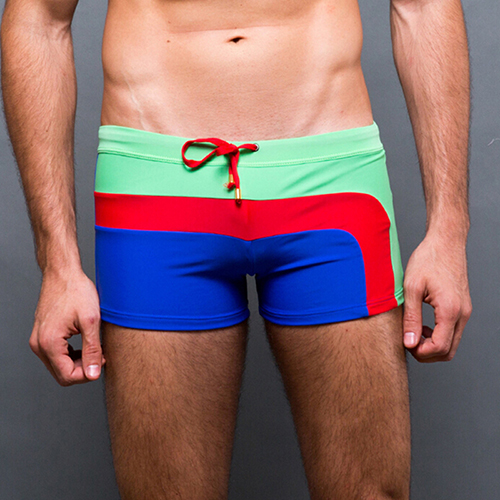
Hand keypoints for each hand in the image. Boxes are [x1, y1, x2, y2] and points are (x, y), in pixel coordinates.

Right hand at [29, 268, 104, 384]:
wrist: (63, 273)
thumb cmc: (76, 291)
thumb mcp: (91, 321)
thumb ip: (92, 349)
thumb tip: (93, 373)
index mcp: (49, 343)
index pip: (67, 376)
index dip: (88, 373)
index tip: (103, 360)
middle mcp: (39, 345)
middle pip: (62, 374)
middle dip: (83, 369)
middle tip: (100, 355)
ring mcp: (39, 340)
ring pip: (59, 366)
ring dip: (78, 362)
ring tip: (95, 348)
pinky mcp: (43, 335)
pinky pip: (57, 355)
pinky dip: (72, 355)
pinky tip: (86, 344)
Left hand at [402, 234, 471, 361]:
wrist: (445, 242)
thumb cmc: (428, 259)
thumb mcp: (412, 288)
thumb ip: (411, 318)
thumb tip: (410, 342)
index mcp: (450, 310)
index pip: (439, 347)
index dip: (420, 352)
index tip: (405, 343)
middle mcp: (462, 314)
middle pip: (448, 351)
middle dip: (426, 353)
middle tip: (408, 341)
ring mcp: (465, 311)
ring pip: (452, 343)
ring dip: (432, 345)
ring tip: (414, 332)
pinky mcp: (462, 308)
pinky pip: (453, 331)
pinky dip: (439, 335)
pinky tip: (423, 325)